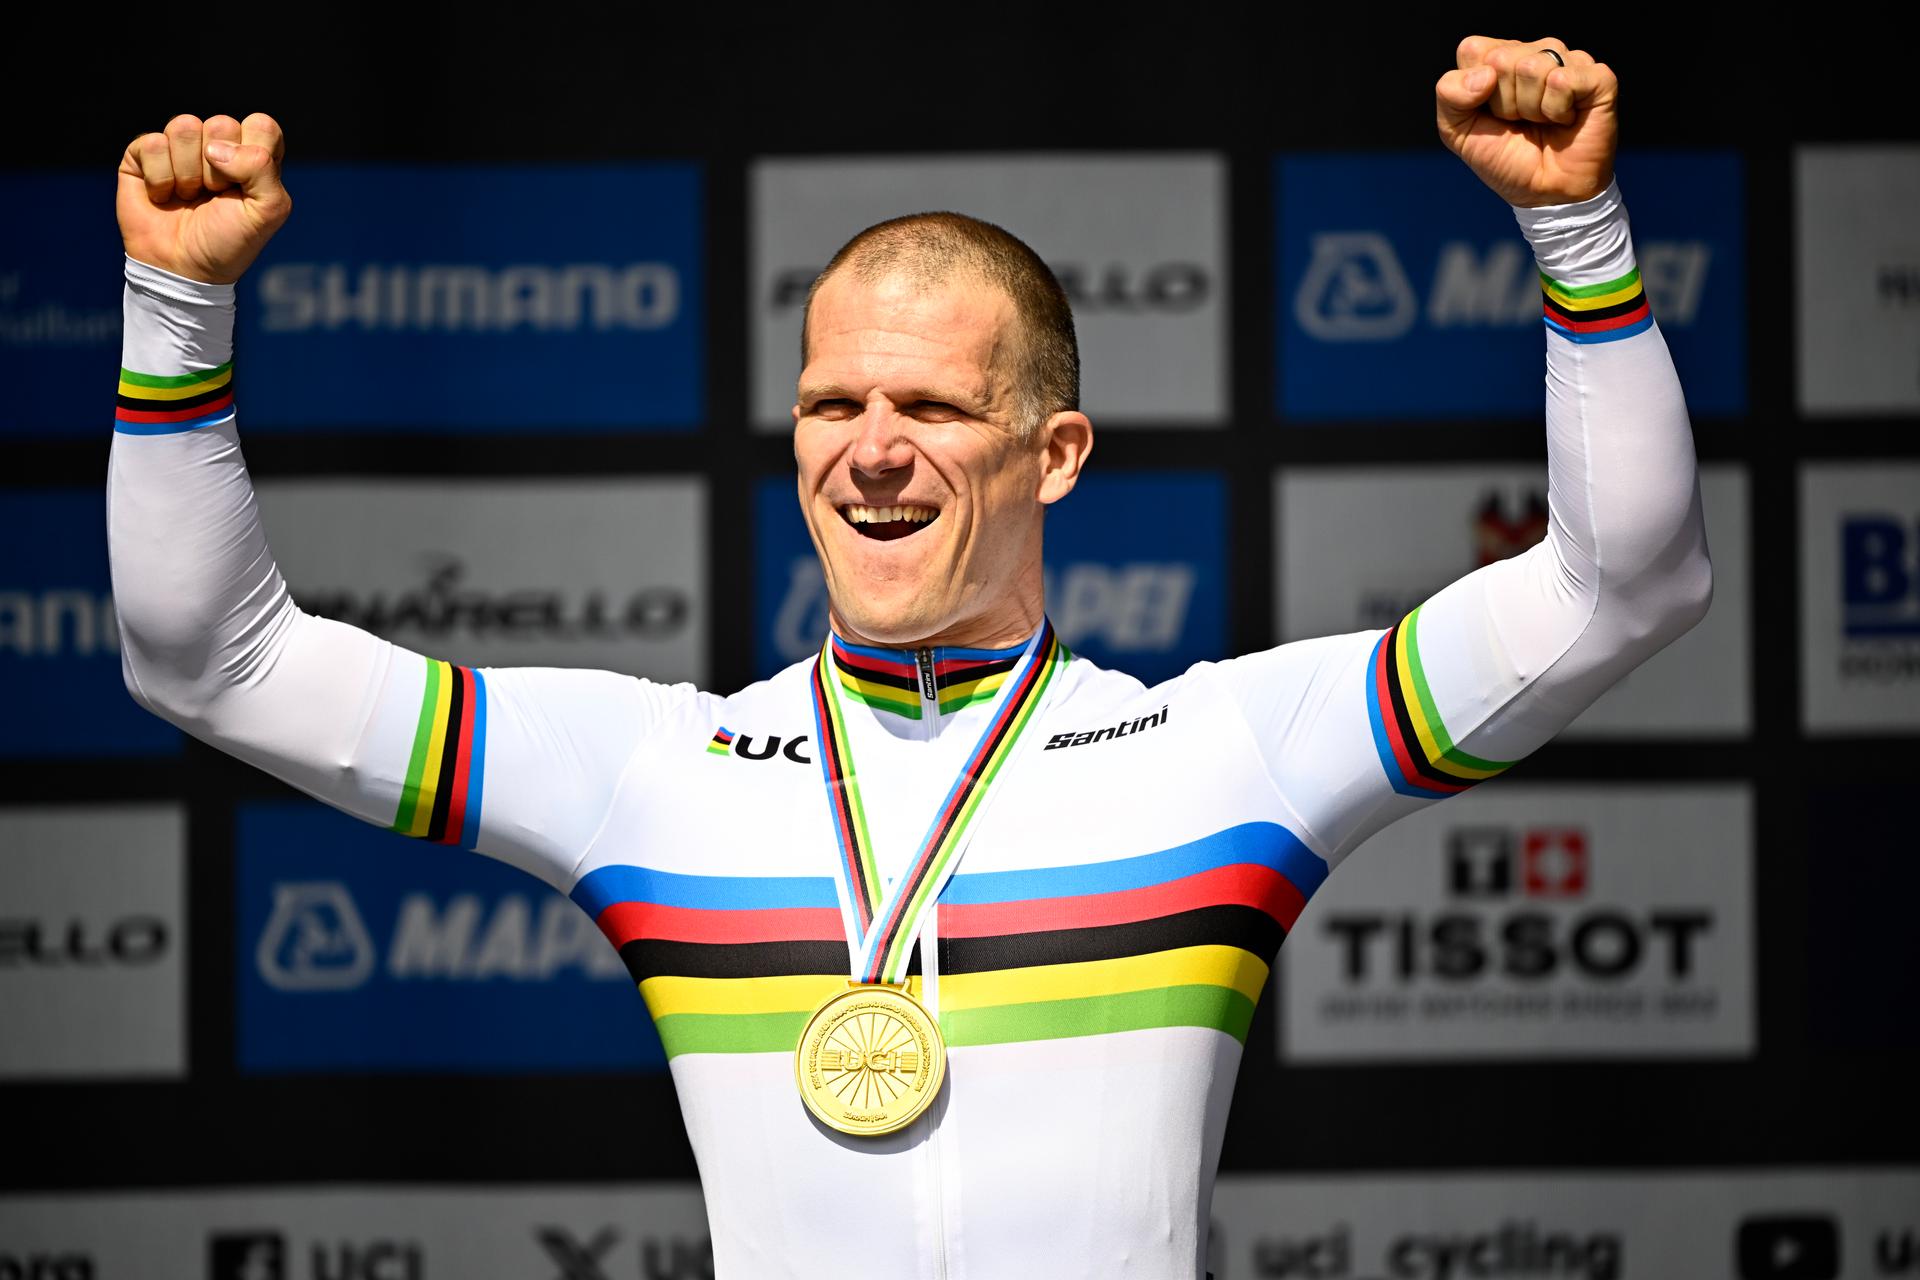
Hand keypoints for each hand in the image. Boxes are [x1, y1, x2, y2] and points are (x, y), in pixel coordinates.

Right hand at [117, 113, 290, 283]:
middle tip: (214, 196)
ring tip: (189, 196)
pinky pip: (152, 143)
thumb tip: (216, 148)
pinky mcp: (145, 154)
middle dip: (218, 170)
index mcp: (253, 156)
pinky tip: (164, 196)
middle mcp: (218, 146)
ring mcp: (180, 147)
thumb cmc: (229, 241)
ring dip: (187, 173)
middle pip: (221, 124)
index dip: (252, 155)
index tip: (245, 188)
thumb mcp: (267, 212)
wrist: (183, 269)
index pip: (261, 125)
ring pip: (184, 126)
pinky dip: (160, 179)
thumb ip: (262, 170)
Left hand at [1434, 36, 1617, 207]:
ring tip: (1543, 122)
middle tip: (1520, 123)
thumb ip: (1449, 94)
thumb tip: (1484, 74)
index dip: (1473, 90)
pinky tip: (1566, 120)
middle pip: (1501, 59)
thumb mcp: (1458, 132)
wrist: (1545, 193)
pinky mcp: (1598, 77)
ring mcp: (1569, 61)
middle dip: (1504, 103)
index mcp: (1500, 59)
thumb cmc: (1506, 160)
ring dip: (1531, 109)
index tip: (1490, 115)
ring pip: (1532, 67)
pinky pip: (1562, 80)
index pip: (1473, 50)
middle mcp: (1535, 53)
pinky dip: (1557, 111)